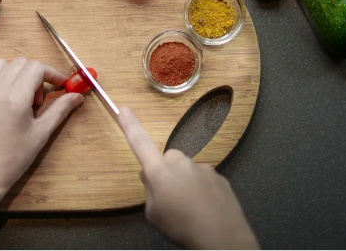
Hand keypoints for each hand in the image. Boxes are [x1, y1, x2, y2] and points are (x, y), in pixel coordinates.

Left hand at [0, 58, 83, 201]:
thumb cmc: (15, 157)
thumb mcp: (41, 133)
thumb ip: (60, 110)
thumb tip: (77, 96)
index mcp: (16, 96)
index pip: (36, 67)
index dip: (52, 73)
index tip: (60, 86)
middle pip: (21, 63)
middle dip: (36, 74)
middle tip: (39, 100)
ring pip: (1, 64)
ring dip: (16, 72)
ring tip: (21, 94)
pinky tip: (3, 94)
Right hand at [118, 106, 258, 249]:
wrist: (221, 238)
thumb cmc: (180, 227)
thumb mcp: (153, 214)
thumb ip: (149, 190)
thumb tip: (150, 176)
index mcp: (159, 171)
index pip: (140, 142)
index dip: (130, 125)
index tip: (123, 108)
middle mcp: (180, 162)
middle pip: (168, 161)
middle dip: (166, 173)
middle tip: (169, 198)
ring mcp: (202, 167)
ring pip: (187, 171)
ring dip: (185, 184)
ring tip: (190, 209)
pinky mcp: (219, 177)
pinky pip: (203, 180)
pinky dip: (202, 191)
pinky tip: (205, 209)